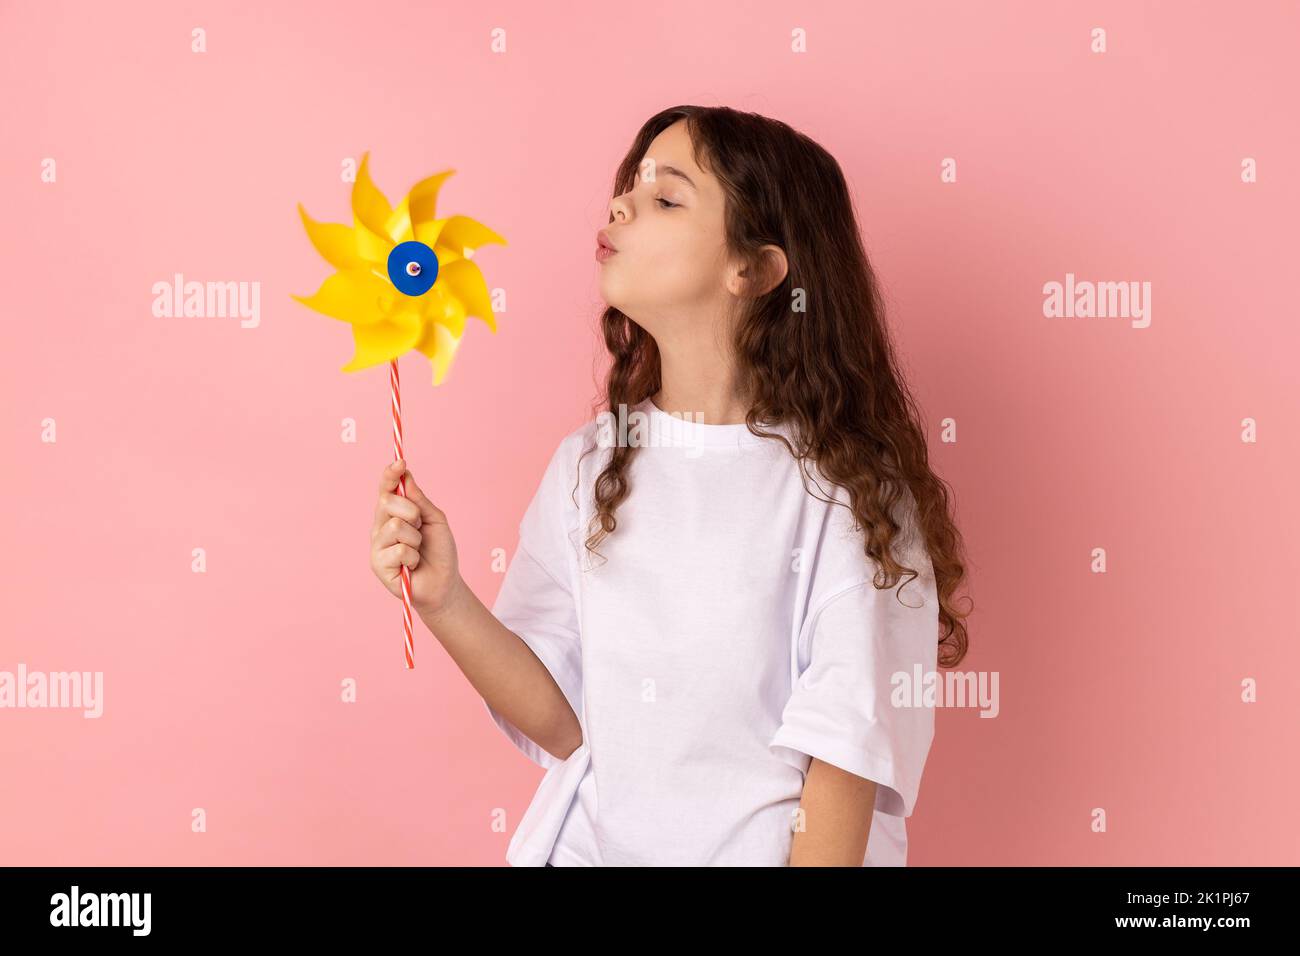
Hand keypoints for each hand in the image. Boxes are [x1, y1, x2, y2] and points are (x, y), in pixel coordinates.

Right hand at [369, 459, 462, 616]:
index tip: (400, 462)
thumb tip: (406, 476)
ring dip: (416, 539)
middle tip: (421, 528)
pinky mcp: (377, 564)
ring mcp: (377, 545)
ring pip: (395, 527)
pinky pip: (400, 550)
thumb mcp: (436, 520)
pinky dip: (414, 557)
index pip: (386, 489)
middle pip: (388, 502)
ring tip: (418, 551)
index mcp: (393, 513)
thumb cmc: (439, 551)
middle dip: (412, 512)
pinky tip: (412, 566)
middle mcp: (381, 526)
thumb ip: (420, 500)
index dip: (390, 475)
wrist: (444, 583)